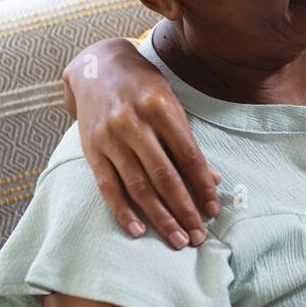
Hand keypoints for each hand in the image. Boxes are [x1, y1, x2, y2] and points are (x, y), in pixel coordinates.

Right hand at [62, 38, 220, 248]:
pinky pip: (108, 187)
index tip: (214, 210)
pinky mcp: (91, 150)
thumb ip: (188, 141)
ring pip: (138, 186)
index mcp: (161, 108)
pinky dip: (123, 211)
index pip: (188, 156)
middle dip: (184, 209)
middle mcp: (134, 123)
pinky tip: (139, 231)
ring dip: (160, 217)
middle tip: (198, 236)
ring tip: (177, 240)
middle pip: (164, 176)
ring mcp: (109, 138)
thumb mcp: (171, 104)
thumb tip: (212, 179)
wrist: (97, 66)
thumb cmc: (144, 86)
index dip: (202, 186)